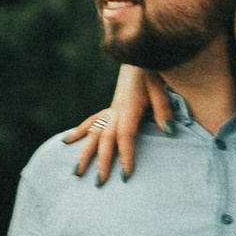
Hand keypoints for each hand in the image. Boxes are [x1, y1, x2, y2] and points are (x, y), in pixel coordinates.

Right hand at [63, 63, 164, 180]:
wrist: (140, 53)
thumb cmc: (152, 70)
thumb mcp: (160, 87)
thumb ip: (163, 109)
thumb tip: (169, 131)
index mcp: (129, 107)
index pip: (125, 135)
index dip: (125, 155)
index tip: (124, 174)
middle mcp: (116, 110)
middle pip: (105, 139)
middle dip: (102, 162)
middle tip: (99, 182)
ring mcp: (111, 109)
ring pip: (93, 133)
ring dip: (85, 153)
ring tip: (76, 172)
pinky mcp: (110, 108)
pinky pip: (91, 122)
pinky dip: (79, 132)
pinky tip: (66, 141)